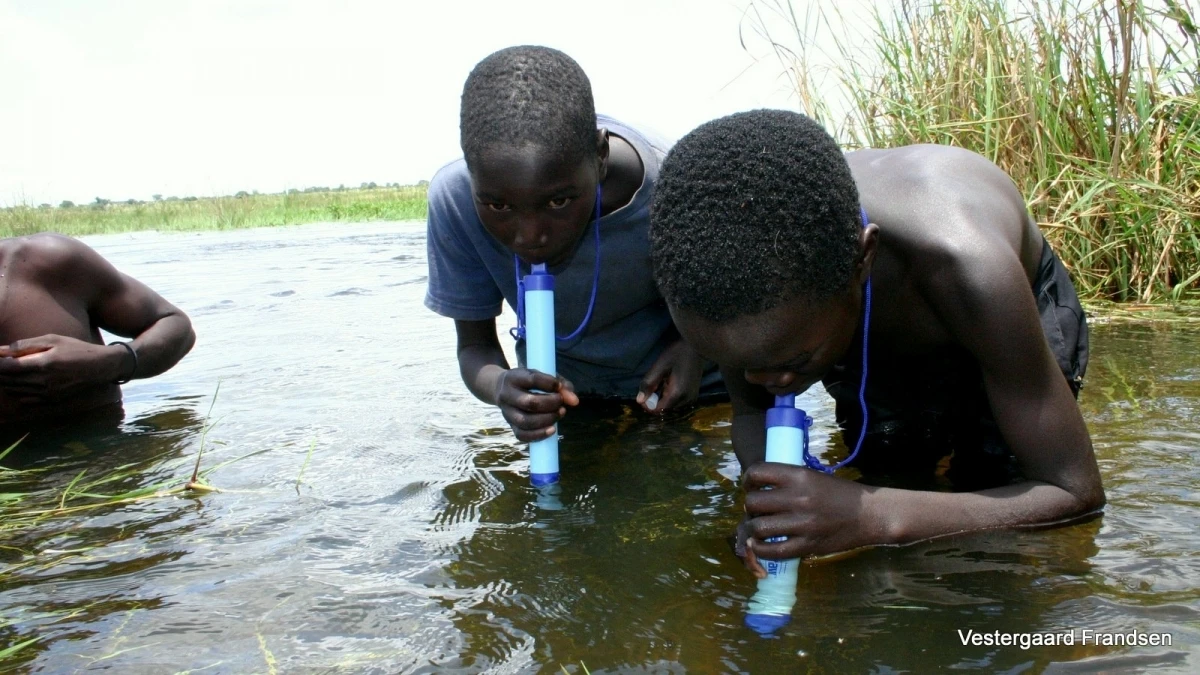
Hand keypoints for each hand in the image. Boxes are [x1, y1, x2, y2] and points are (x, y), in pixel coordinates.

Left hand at [0, 335, 127, 401]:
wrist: (101, 367)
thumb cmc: (76, 349)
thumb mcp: (53, 340)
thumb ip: (25, 345)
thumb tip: (1, 350)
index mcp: (43, 364)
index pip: (7, 367)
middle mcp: (44, 382)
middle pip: (8, 380)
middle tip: (0, 364)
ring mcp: (48, 394)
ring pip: (14, 391)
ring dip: (6, 382)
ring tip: (8, 372)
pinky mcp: (52, 401)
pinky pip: (25, 400)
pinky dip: (17, 392)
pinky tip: (20, 383)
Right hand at [494, 368, 579, 441]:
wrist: (502, 390)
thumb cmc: (529, 382)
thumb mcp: (543, 376)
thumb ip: (561, 385)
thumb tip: (574, 401)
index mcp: (513, 378)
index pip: (532, 379)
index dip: (549, 383)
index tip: (559, 386)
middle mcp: (506, 395)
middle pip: (529, 403)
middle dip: (550, 404)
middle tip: (561, 402)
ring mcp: (507, 413)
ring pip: (525, 421)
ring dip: (547, 420)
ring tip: (560, 413)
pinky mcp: (511, 426)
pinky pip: (522, 435)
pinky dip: (539, 435)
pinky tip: (552, 429)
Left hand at [635, 338, 703, 413]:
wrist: (697, 347)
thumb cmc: (677, 353)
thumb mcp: (660, 366)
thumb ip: (649, 383)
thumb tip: (639, 400)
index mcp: (677, 393)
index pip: (658, 410)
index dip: (648, 406)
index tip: (642, 397)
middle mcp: (686, 400)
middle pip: (665, 410)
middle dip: (655, 402)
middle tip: (651, 387)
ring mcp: (691, 398)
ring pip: (672, 407)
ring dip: (663, 399)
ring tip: (661, 383)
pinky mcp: (694, 395)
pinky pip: (678, 403)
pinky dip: (670, 398)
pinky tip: (668, 385)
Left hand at [740, 462, 875, 577]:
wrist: (870, 514)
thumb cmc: (842, 494)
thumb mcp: (814, 477)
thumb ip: (789, 481)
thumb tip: (761, 488)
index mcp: (799, 476)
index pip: (757, 472)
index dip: (748, 480)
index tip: (751, 486)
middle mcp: (797, 498)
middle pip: (753, 502)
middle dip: (750, 507)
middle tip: (757, 510)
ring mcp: (802, 523)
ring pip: (758, 527)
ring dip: (753, 529)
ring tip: (758, 528)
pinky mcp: (807, 545)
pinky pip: (773, 551)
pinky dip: (760, 549)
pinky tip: (761, 545)